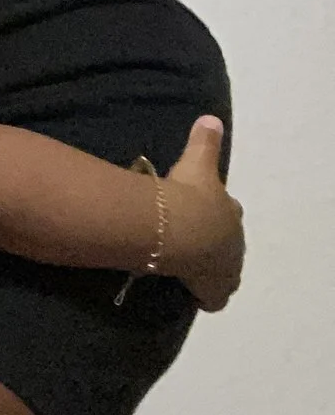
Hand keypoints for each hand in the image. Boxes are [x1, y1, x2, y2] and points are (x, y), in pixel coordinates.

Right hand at [159, 115, 244, 309]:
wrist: (182, 229)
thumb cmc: (189, 195)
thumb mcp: (197, 164)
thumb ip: (204, 142)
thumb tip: (212, 118)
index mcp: (229, 211)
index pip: (227, 211)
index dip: (213, 212)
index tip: (198, 212)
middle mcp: (233, 240)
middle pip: (227, 242)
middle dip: (213, 241)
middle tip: (189, 239)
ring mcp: (226, 267)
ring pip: (223, 270)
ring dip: (210, 268)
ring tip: (188, 265)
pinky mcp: (214, 289)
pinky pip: (213, 296)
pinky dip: (204, 294)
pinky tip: (190, 291)